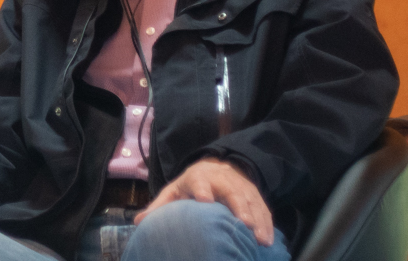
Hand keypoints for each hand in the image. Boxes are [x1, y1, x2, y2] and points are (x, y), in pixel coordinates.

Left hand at [136, 158, 273, 245]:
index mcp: (198, 177)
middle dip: (238, 206)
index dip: (202, 190)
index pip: (199, 181)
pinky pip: (263, 209)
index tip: (205, 200)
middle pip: (231, 191)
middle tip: (243, 223)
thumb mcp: (175, 191)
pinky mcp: (254, 196)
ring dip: (256, 218)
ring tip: (259, 238)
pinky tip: (268, 239)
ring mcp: (241, 187)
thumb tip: (139, 221)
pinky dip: (266, 223)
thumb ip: (160, 206)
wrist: (219, 166)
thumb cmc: (193, 184)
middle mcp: (222, 179)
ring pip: (250, 201)